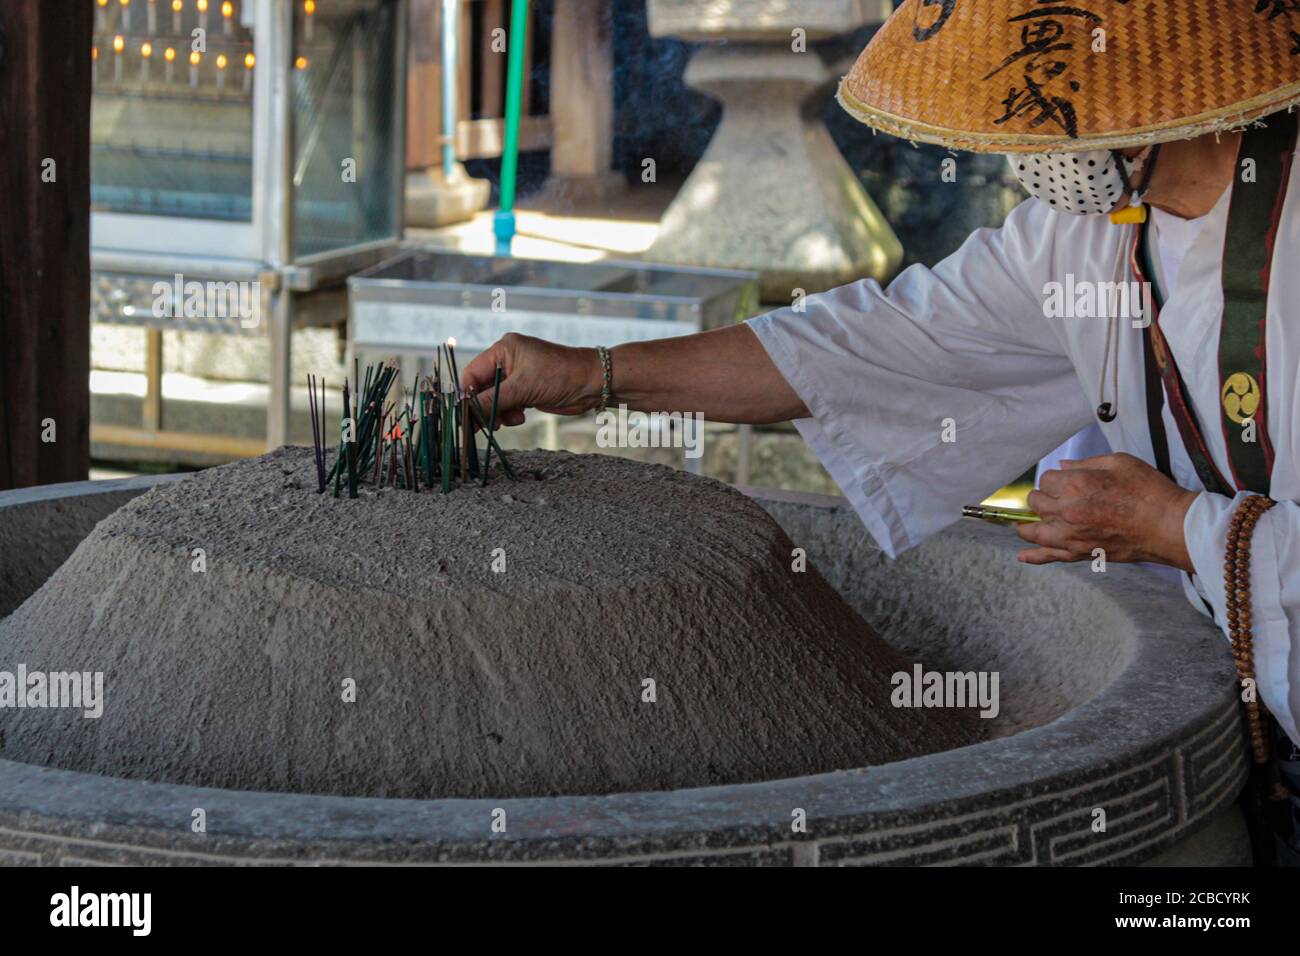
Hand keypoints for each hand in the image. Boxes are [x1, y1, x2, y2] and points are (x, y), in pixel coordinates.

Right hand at [460, 333, 602, 427]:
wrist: (592, 383)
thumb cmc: (560, 375)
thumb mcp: (522, 388)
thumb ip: (492, 401)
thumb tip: (467, 413)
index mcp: (503, 350)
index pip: (472, 374)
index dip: (468, 396)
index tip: (466, 416)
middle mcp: (507, 360)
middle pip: (482, 388)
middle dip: (485, 407)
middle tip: (485, 426)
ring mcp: (517, 375)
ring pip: (495, 398)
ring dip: (499, 412)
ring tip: (512, 419)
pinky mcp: (526, 389)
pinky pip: (508, 403)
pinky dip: (510, 413)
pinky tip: (520, 416)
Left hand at [1017, 453, 1198, 571]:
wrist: (1168, 525)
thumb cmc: (1148, 490)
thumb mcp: (1118, 463)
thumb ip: (1085, 464)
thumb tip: (1062, 466)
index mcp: (1075, 485)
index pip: (1046, 480)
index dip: (1055, 479)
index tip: (1065, 480)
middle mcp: (1067, 511)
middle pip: (1037, 503)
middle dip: (1043, 497)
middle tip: (1056, 497)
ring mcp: (1071, 535)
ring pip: (1034, 530)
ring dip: (1028, 525)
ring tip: (1024, 524)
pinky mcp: (1080, 553)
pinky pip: (1050, 556)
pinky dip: (1035, 557)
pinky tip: (1023, 557)